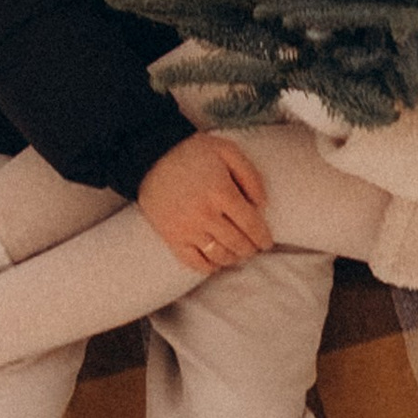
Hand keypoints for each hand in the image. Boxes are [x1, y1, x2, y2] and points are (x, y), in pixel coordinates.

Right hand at [137, 131, 272, 272]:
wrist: (150, 156)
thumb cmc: (192, 151)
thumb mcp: (227, 151)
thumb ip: (250, 175)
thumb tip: (262, 205)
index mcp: (221, 192)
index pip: (251, 225)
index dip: (263, 237)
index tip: (267, 242)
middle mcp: (205, 214)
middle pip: (238, 243)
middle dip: (250, 249)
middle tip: (254, 248)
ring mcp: (187, 228)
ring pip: (219, 255)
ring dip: (233, 258)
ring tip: (238, 253)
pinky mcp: (171, 237)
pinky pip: (195, 262)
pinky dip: (210, 266)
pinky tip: (216, 261)